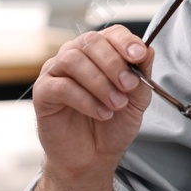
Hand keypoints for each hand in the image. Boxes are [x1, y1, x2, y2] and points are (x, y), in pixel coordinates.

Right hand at [32, 26, 153, 184]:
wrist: (93, 156)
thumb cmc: (113, 124)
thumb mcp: (137, 100)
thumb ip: (142, 74)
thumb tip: (147, 50)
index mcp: (100, 52)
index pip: (111, 33)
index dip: (126, 41)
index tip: (139, 56)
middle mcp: (75, 55)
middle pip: (91, 42)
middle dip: (113, 64)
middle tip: (128, 86)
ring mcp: (56, 72)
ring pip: (73, 60)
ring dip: (99, 82)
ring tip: (115, 104)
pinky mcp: (43, 92)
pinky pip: (61, 86)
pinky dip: (85, 99)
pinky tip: (102, 113)